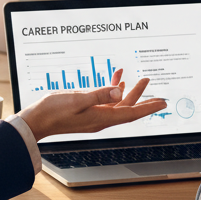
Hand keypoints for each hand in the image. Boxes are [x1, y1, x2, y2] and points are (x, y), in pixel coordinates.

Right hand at [18, 68, 167, 141]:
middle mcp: (101, 119)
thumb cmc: (54, 111)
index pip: (131, 113)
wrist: (37, 120)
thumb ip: (99, 94)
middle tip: (153, 86)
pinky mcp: (87, 110)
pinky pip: (106, 101)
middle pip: (128, 108)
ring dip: (129, 91)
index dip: (148, 108)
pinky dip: (112, 90)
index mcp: (101, 118)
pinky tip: (115, 80)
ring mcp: (94, 115)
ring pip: (118, 104)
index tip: (163, 103)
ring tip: (139, 79)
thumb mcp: (77, 99)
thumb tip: (118, 91)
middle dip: (142, 96)